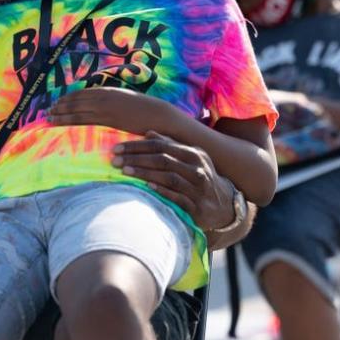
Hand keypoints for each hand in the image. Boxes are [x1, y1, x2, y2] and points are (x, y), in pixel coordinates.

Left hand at [49, 87, 175, 135]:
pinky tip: (58, 122)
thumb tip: (110, 109)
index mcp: (110, 91)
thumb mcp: (130, 102)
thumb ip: (117, 103)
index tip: (58, 102)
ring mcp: (105, 107)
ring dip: (60, 113)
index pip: (84, 93)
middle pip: (77, 100)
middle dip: (61, 105)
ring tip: (49, 117)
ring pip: (76, 109)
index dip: (69, 98)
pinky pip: (82, 119)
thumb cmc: (148, 112)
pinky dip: (67, 120)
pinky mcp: (106, 118)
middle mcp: (104, 96)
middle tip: (48, 110)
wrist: (159, 115)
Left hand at [112, 131, 235, 231]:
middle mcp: (197, 168)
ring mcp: (198, 188)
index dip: (138, 146)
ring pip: (168, 177)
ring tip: (125, 172)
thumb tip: (148, 133)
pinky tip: (147, 188)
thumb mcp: (190, 159)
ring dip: (145, 174)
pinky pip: (177, 197)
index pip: (161, 145)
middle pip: (163, 159)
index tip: (117, 148)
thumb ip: (170, 145)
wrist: (224, 205)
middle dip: (136, 159)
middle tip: (115, 160)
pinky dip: (162, 191)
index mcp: (193, 153)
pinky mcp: (197, 206)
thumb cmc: (200, 177)